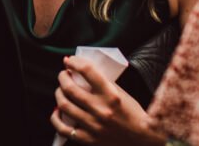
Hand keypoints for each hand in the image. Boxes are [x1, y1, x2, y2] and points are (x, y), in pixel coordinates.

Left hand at [50, 56, 164, 145]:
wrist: (143, 141)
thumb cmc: (133, 114)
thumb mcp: (122, 94)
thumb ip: (104, 82)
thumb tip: (81, 69)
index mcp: (111, 95)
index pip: (87, 71)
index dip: (75, 62)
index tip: (70, 60)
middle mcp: (101, 110)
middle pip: (70, 88)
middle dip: (63, 77)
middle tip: (63, 75)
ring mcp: (93, 126)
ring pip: (64, 105)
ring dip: (59, 94)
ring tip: (61, 90)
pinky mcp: (88, 140)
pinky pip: (63, 128)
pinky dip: (56, 118)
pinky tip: (57, 112)